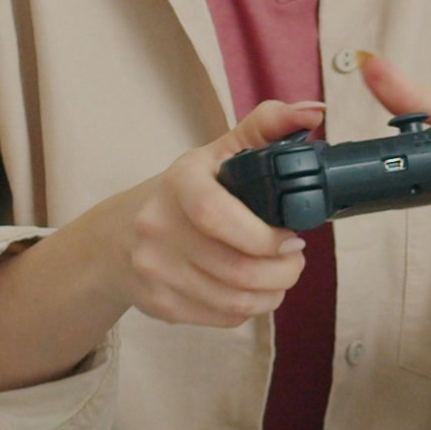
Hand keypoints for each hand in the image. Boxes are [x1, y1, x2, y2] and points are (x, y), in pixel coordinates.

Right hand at [114, 97, 323, 327]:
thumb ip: (266, 129)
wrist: (117, 239)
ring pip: (235, 300)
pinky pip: (222, 318)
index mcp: (179, 182)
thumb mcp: (216, 154)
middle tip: (294, 258)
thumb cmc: (182, 194)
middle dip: (283, 270)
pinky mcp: (160, 304)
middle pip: (237, 269)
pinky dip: (248, 309)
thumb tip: (313, 112)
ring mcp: (155, 270)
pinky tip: (251, 289)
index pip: (216, 214)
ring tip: (279, 275)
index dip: (263, 236)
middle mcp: (158, 227)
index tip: (291, 237)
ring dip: (272, 293)